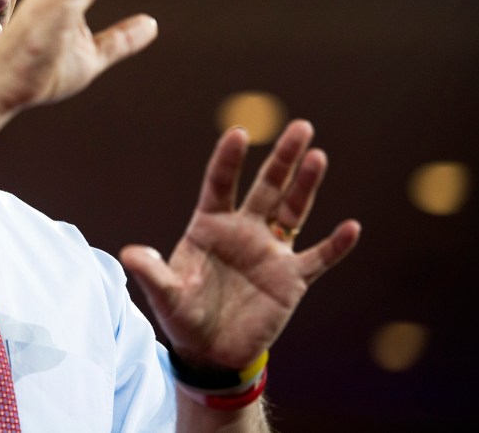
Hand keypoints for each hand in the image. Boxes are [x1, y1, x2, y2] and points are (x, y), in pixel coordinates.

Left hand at [120, 120, 360, 369]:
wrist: (211, 351)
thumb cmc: (184, 316)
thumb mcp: (165, 295)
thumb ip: (152, 273)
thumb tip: (128, 254)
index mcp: (210, 226)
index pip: (220, 184)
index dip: (229, 160)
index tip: (238, 133)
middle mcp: (243, 231)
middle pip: (266, 187)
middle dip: (283, 158)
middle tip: (301, 127)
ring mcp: (270, 252)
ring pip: (293, 211)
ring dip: (306, 186)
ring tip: (318, 156)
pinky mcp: (291, 279)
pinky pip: (317, 258)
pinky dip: (335, 245)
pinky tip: (351, 227)